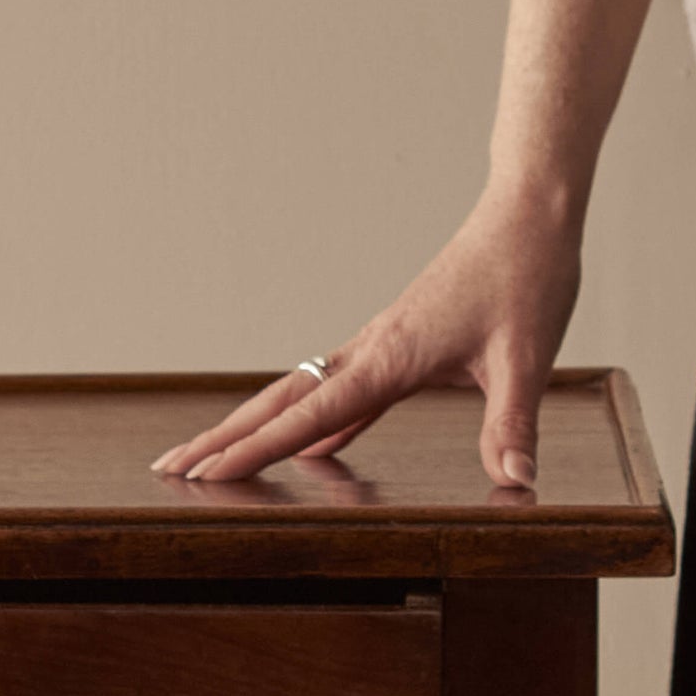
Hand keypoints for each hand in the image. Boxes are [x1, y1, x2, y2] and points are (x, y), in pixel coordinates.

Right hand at [148, 182, 584, 487]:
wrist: (529, 211)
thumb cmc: (526, 274)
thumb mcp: (526, 357)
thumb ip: (513, 425)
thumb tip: (517, 484)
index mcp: (387, 358)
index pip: (307, 417)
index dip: (255, 451)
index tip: (206, 478)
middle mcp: (367, 352)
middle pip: (278, 403)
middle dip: (221, 438)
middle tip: (167, 470)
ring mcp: (376, 349)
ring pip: (297, 395)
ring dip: (251, 427)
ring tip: (211, 459)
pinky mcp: (395, 349)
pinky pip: (338, 396)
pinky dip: (312, 425)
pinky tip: (308, 452)